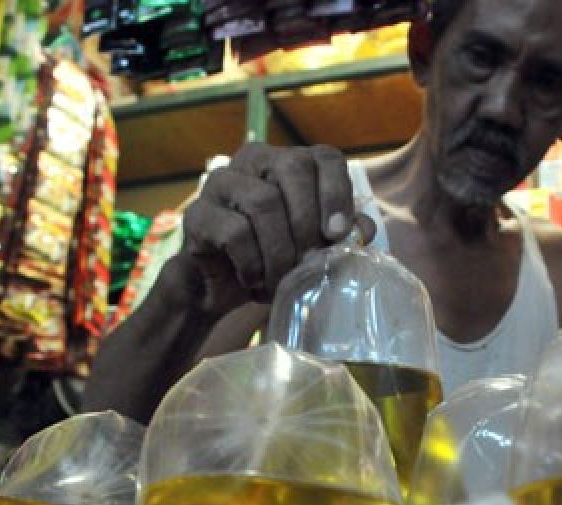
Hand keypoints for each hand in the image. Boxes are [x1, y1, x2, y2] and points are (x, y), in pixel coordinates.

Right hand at [170, 143, 370, 314]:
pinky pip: (234, 232)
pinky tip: (254, 280)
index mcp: (288, 163)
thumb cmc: (274, 261)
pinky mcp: (198, 213)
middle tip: (309, 262)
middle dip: (308, 222)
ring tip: (281, 281)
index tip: (338, 234)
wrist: (222, 289)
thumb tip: (364, 231)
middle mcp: (254, 160)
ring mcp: (222, 182)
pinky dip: (253, 263)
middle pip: (292, 168)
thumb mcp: (314, 248)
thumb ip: (340, 234)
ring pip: (263, 201)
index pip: (324, 157)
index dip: (337, 193)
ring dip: (280, 251)